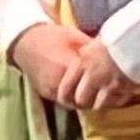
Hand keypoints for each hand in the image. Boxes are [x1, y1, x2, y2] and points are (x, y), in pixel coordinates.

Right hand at [10, 24, 135, 111]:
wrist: (24, 40)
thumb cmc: (52, 36)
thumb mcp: (75, 37)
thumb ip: (92, 50)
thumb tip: (112, 55)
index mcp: (69, 66)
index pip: (93, 83)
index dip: (105, 84)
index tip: (115, 81)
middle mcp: (59, 82)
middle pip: (85, 99)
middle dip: (97, 97)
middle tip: (109, 92)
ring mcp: (51, 90)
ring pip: (74, 104)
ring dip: (85, 101)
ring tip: (97, 94)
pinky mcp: (45, 93)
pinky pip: (64, 101)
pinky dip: (74, 99)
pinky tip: (82, 92)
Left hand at [59, 37, 139, 110]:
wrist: (137, 38)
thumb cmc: (114, 38)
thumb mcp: (92, 45)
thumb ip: (82, 58)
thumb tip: (73, 65)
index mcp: (81, 63)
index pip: (65, 88)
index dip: (64, 98)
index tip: (67, 100)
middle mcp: (93, 76)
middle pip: (81, 100)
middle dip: (83, 102)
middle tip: (87, 101)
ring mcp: (110, 84)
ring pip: (98, 105)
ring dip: (100, 103)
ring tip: (102, 99)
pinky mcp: (125, 89)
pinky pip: (116, 103)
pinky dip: (116, 101)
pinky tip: (116, 95)